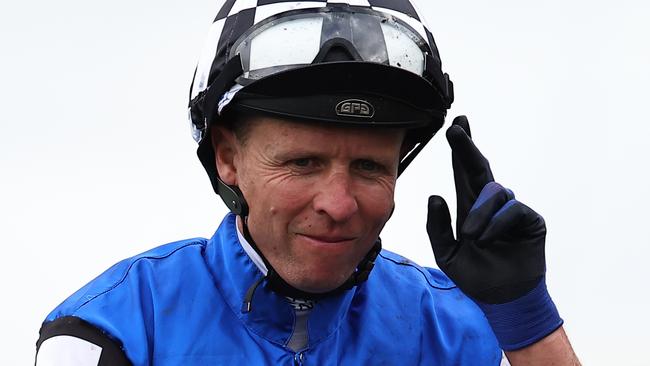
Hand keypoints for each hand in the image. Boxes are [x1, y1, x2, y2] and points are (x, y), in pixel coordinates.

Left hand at [426, 115, 561, 349]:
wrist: (501, 299)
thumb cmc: (475, 275)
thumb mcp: (447, 253)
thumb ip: (438, 227)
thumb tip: (434, 195)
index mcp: (469, 208)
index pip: (463, 173)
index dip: (461, 150)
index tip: (456, 126)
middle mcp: (490, 204)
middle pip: (479, 168)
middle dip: (467, 148)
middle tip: (456, 129)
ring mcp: (511, 210)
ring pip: (493, 192)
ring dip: (479, 212)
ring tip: (471, 237)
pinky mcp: (530, 220)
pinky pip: (512, 210)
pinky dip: (496, 224)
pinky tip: (487, 240)